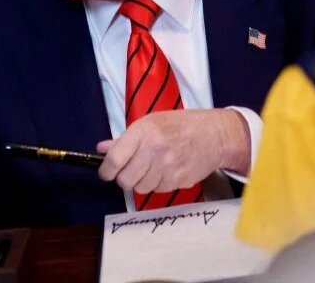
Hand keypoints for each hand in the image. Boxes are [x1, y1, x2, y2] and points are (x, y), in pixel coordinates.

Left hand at [97, 110, 250, 194]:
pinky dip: (157, 184)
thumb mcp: (149, 123)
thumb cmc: (179, 125)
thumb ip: (124, 139)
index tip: (105, 173)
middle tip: (129, 171)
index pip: (114, 160)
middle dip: (124, 178)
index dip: (105, 171)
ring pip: (140, 188)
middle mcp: (154, 150)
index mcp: (143, 132)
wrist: (213, 135)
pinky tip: (165, 170)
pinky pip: (157, 190)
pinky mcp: (178, 181)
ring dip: (141, 181)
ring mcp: (167, 167)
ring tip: (151, 167)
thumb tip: (101, 149)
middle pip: (125, 180)